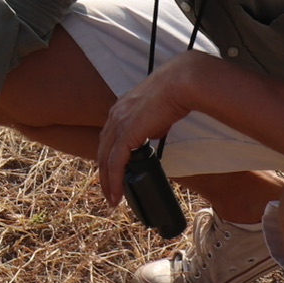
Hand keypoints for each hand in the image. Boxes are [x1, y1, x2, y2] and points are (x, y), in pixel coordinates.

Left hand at [94, 54, 216, 206]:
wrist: (180, 83)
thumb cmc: (175, 93)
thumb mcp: (157, 111)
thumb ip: (150, 124)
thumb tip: (153, 133)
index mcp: (120, 109)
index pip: (108, 139)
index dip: (108, 158)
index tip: (112, 173)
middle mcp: (115, 116)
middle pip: (102, 151)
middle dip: (104, 174)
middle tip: (109, 191)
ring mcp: (118, 124)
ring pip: (105, 160)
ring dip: (107, 182)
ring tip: (112, 199)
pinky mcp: (126, 133)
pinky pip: (115, 163)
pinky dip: (114, 181)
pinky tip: (117, 194)